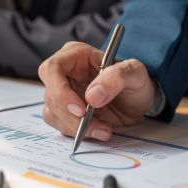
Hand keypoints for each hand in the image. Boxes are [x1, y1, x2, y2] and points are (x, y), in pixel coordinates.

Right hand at [38, 42, 156, 140]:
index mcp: (75, 55)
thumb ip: (116, 77)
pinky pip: (60, 125)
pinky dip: (77, 132)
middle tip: (95, 126)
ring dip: (75, 127)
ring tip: (103, 130)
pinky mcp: (63, 112)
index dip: (60, 91)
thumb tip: (92, 96)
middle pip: (50, 95)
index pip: (52, 69)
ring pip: (52, 113)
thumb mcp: (134, 73)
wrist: (137, 101)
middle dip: (70, 115)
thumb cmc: (134, 81)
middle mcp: (63, 73)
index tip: (81, 109)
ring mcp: (61, 93)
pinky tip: (97, 131)